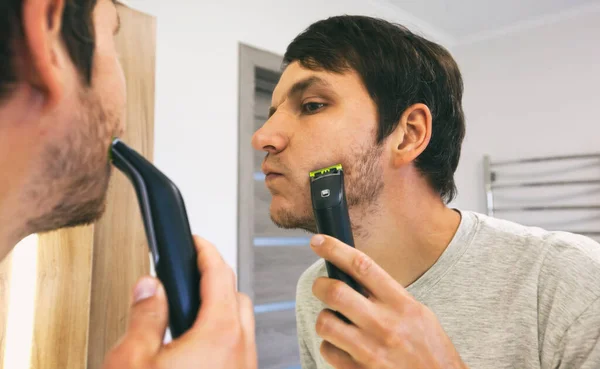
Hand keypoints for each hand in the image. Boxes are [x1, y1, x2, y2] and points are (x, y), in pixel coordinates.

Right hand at [102, 236, 256, 368]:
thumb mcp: (134, 362)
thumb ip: (144, 318)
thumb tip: (149, 288)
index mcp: (220, 335)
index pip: (220, 274)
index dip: (206, 251)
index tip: (196, 242)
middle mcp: (241, 349)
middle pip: (237, 297)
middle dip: (216, 279)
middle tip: (192, 271)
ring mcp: (245, 367)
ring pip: (242, 324)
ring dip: (221, 310)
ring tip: (190, 308)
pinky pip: (239, 348)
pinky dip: (224, 336)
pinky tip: (197, 345)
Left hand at [309, 234, 466, 368]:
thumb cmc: (430, 350)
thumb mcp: (418, 314)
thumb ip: (389, 296)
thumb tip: (356, 276)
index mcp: (401, 304)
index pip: (362, 266)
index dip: (335, 249)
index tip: (319, 241)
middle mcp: (384, 325)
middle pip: (335, 292)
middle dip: (320, 285)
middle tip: (321, 286)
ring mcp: (370, 350)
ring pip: (325, 322)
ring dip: (325, 318)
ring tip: (335, 320)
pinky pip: (327, 350)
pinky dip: (330, 345)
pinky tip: (342, 345)